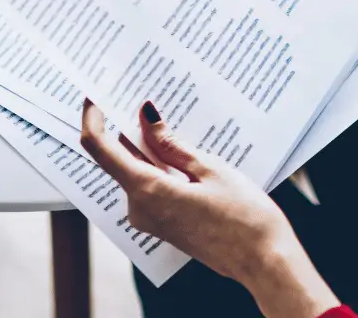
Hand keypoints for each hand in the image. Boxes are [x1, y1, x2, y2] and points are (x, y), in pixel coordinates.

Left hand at [81, 99, 338, 317]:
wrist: (264, 262)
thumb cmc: (244, 217)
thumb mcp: (210, 169)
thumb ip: (172, 144)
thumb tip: (146, 117)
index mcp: (146, 191)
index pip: (100, 149)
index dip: (93, 119)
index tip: (97, 97)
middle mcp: (140, 208)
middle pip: (119, 158)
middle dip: (129, 129)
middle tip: (146, 99)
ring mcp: (151, 219)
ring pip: (137, 171)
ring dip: (149, 147)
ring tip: (173, 121)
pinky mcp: (164, 224)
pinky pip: (151, 186)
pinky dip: (160, 166)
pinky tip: (183, 151)